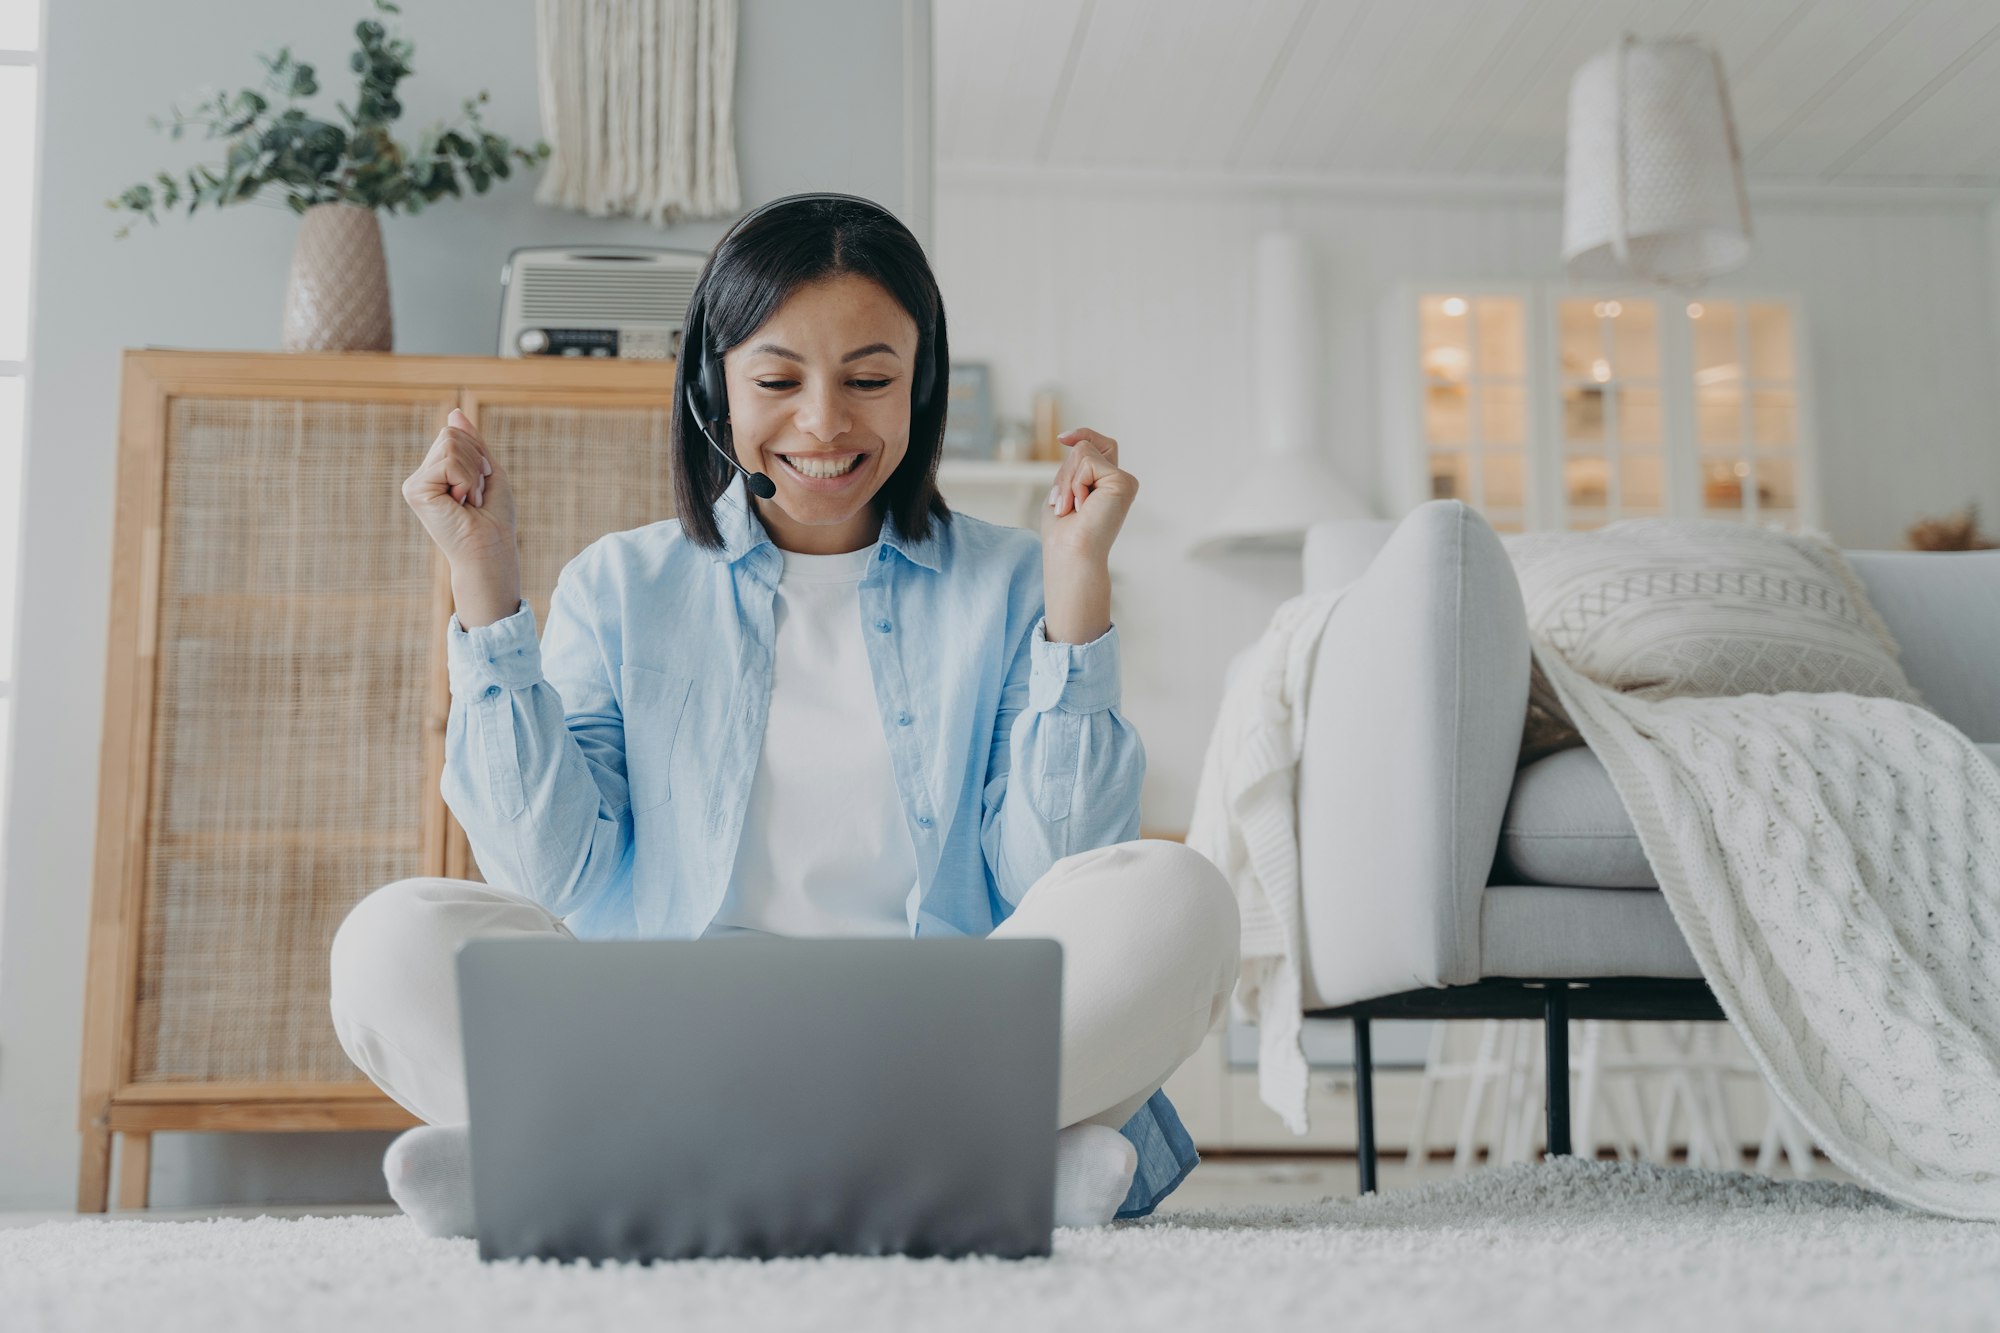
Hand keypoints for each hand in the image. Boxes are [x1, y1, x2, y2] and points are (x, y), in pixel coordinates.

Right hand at [402, 408, 521, 626]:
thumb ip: (471, 442)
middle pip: (451, 435)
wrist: (491, 549)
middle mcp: (421, 476)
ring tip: (468, 500)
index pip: (455, 434)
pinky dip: (466, 480)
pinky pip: (448, 462)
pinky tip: (461, 503)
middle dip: (475, 462)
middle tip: (474, 495)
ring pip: (450, 445)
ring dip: (472, 473)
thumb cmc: (494, 518)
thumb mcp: (488, 471)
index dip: (478, 455)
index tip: (481, 485)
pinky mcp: (414, 490)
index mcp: (436, 471)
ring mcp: (415, 483)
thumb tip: (455, 412)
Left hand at [1039, 428, 1134, 643]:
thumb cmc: (1063, 532)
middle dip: (1065, 471)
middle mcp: (1120, 481)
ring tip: (1072, 508)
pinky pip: (1087, 461)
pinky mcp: (1124, 482)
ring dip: (1066, 480)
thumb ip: (1073, 467)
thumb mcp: (1063, 491)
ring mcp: (1124, 481)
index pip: (1099, 446)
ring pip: (1083, 451)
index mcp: (1107, 485)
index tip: (1062, 438)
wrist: (1070, 553)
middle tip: (1064, 505)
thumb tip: (1073, 441)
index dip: (1083, 435)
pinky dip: (1075, 482)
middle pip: (1086, 446)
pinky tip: (1082, 506)